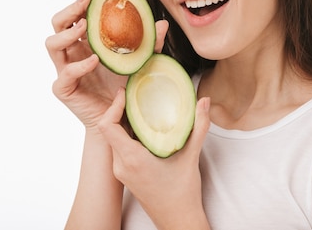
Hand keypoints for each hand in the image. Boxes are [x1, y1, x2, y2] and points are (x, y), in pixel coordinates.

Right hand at [45, 0, 168, 130]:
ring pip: (52, 44)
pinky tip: (94, 59)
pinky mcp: (64, 89)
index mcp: (86, 41)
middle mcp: (72, 52)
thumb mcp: (141, 62)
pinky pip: (64, 74)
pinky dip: (79, 66)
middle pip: (58, 23)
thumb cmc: (126, 88)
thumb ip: (150, 44)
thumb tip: (161, 23)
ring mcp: (65, 69)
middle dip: (70, 9)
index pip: (77, 13)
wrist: (121, 119)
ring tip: (85, 27)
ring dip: (67, 33)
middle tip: (86, 1)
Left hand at [98, 90, 211, 229]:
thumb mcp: (191, 156)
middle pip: (109, 129)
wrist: (177, 220)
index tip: (125, 94)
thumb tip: (204, 100)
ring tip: (139, 107)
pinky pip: (119, 147)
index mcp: (132, 159)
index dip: (113, 107)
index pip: (107, 126)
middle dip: (119, 110)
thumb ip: (199, 126)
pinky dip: (127, 134)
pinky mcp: (125, 174)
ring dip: (123, 122)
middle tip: (134, 94)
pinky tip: (144, 127)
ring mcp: (121, 170)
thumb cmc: (182, 194)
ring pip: (113, 138)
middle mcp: (121, 165)